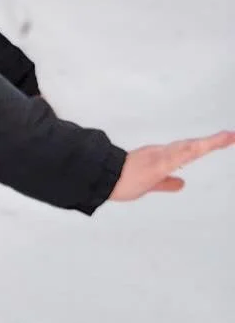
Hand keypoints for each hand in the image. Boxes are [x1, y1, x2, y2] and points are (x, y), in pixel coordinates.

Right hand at [108, 130, 234, 201]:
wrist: (101, 178)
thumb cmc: (120, 181)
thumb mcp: (149, 185)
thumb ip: (166, 184)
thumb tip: (182, 183)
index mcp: (162, 158)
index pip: (189, 150)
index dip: (207, 145)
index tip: (225, 139)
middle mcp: (163, 153)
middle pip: (192, 147)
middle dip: (213, 142)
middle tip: (231, 136)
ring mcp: (160, 157)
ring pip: (188, 149)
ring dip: (208, 144)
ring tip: (226, 138)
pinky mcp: (156, 163)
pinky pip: (176, 156)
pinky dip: (190, 151)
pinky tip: (201, 147)